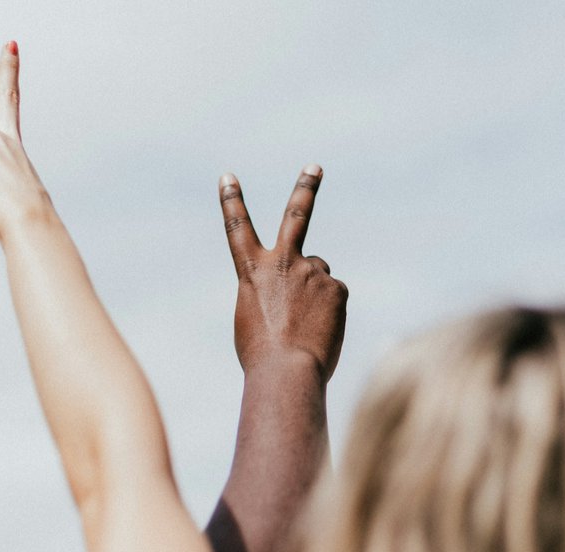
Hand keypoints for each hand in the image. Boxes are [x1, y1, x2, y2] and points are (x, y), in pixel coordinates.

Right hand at [219, 165, 347, 381]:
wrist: (286, 372)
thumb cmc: (262, 354)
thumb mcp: (254, 317)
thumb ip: (274, 292)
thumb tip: (304, 288)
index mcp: (252, 271)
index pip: (237, 228)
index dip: (232, 201)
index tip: (228, 177)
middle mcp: (283, 262)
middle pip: (296, 215)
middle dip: (305, 188)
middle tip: (315, 167)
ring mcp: (312, 272)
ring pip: (318, 274)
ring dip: (314, 293)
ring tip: (305, 324)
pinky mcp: (336, 287)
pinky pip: (334, 296)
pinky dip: (329, 312)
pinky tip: (320, 330)